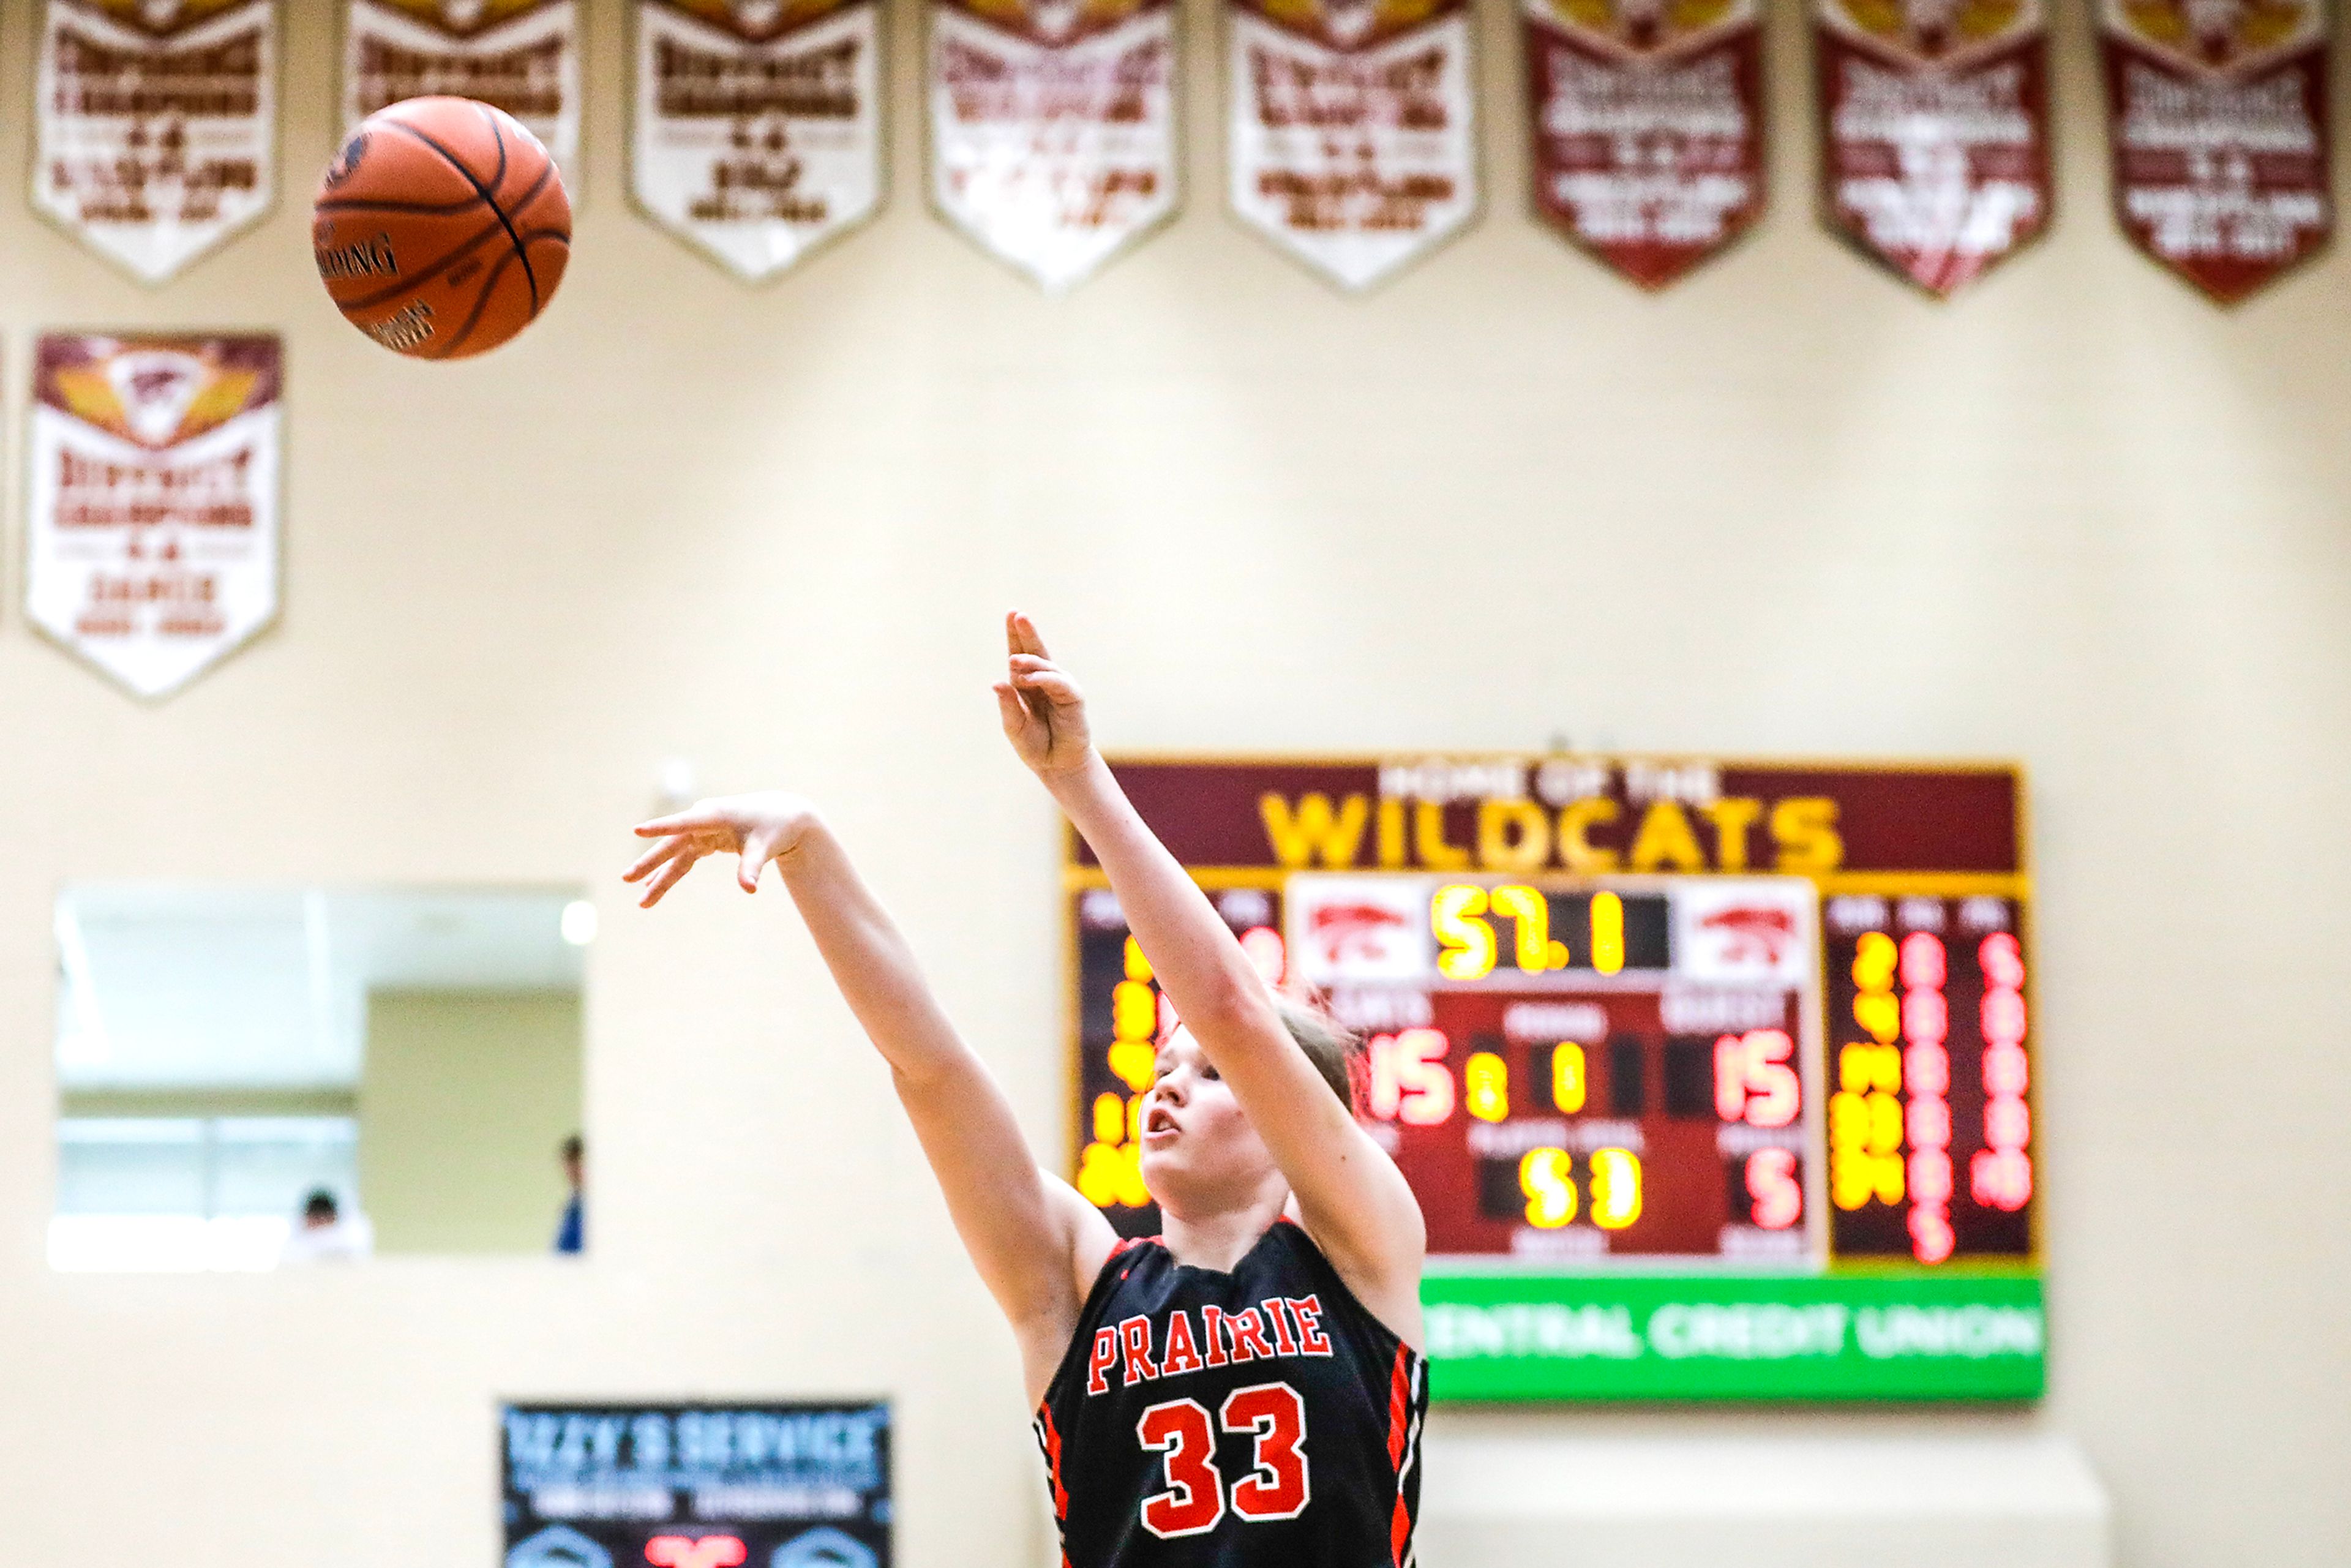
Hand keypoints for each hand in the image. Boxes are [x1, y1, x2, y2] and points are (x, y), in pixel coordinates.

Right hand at [625, 792, 816, 905]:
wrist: (784, 816)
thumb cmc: (774, 827)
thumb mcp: (764, 847)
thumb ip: (752, 866)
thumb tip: (749, 889)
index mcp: (715, 815)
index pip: (683, 823)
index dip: (661, 827)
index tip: (638, 830)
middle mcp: (703, 821)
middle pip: (672, 844)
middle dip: (650, 863)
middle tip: (627, 878)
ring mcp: (702, 831)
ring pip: (675, 856)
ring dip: (658, 877)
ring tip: (642, 902)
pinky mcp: (706, 840)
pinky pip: (684, 859)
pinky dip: (671, 873)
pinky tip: (653, 887)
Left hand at [994, 611, 1094, 777]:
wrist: (1057, 764)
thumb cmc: (1035, 744)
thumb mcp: (1014, 725)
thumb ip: (1007, 704)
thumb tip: (997, 682)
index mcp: (1025, 683)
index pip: (1019, 654)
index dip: (1016, 634)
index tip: (1012, 614)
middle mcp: (1042, 680)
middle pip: (1034, 651)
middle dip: (1027, 633)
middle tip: (1018, 615)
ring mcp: (1059, 687)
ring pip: (1045, 666)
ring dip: (1030, 661)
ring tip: (1014, 662)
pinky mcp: (1073, 698)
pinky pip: (1059, 683)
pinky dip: (1044, 679)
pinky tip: (1029, 679)